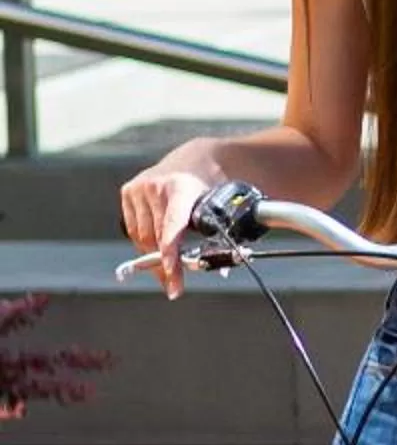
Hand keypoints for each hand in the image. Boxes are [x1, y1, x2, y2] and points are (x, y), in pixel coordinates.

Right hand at [117, 164, 219, 300]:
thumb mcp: (218, 205)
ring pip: (142, 236)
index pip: (172, 226)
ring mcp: (139, 188)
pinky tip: (155, 248)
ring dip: (154, 256)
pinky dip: (144, 242)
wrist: (194, 159)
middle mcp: (156, 186)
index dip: (171, 252)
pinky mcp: (128, 191)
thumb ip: (215, 233)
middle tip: (174, 285)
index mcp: (181, 187)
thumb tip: (219, 268)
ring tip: (167, 271)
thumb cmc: (209, 187)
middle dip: (165, 265)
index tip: (172, 272)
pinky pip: (134, 228)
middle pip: (156, 236)